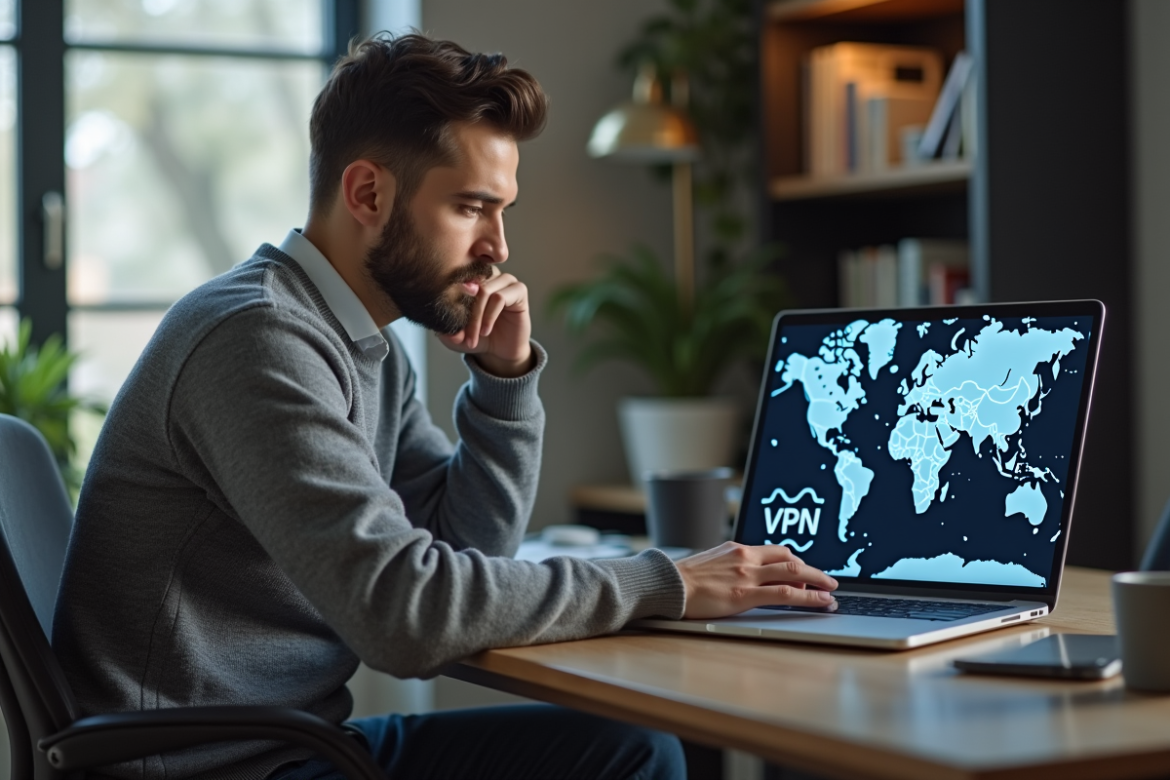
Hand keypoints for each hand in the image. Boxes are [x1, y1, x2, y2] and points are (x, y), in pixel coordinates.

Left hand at [438, 267, 533, 377]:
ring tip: (475, 336)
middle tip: (463, 336)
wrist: (500, 351)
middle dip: (466, 312)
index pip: (458, 275)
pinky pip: (500, 297)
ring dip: (477, 316)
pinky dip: (490, 315)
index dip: (451, 289)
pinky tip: (486, 330)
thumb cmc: (477, 337)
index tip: (445, 307)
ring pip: (484, 290)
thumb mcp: (456, 336)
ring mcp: (505, 280)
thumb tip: (444, 326)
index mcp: (472, 278)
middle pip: (471, 284)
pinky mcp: (519, 290)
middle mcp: (489, 275)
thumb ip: (447, 330)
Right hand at [675, 542, 838, 619]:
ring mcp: (747, 575)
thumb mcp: (711, 564)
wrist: (667, 585)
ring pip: (793, 573)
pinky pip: (786, 594)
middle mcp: (745, 557)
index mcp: (737, 549)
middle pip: (789, 558)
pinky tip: (821, 601)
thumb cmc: (684, 580)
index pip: (775, 551)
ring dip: (818, 581)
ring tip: (831, 590)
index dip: (794, 562)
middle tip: (828, 579)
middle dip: (813, 569)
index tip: (805, 572)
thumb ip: (731, 566)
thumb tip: (744, 576)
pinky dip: (809, 597)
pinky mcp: (746, 595)